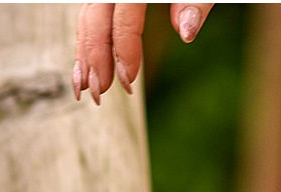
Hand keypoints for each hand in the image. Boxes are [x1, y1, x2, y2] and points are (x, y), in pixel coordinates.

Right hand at [73, 4, 212, 103]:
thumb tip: (186, 33)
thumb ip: (197, 0)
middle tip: (99, 94)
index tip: (128, 81)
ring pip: (86, 17)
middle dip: (95, 58)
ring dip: (83, 54)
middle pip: (95, 17)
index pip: (124, 15)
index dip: (124, 49)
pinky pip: (90, 16)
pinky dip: (86, 42)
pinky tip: (84, 67)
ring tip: (83, 87)